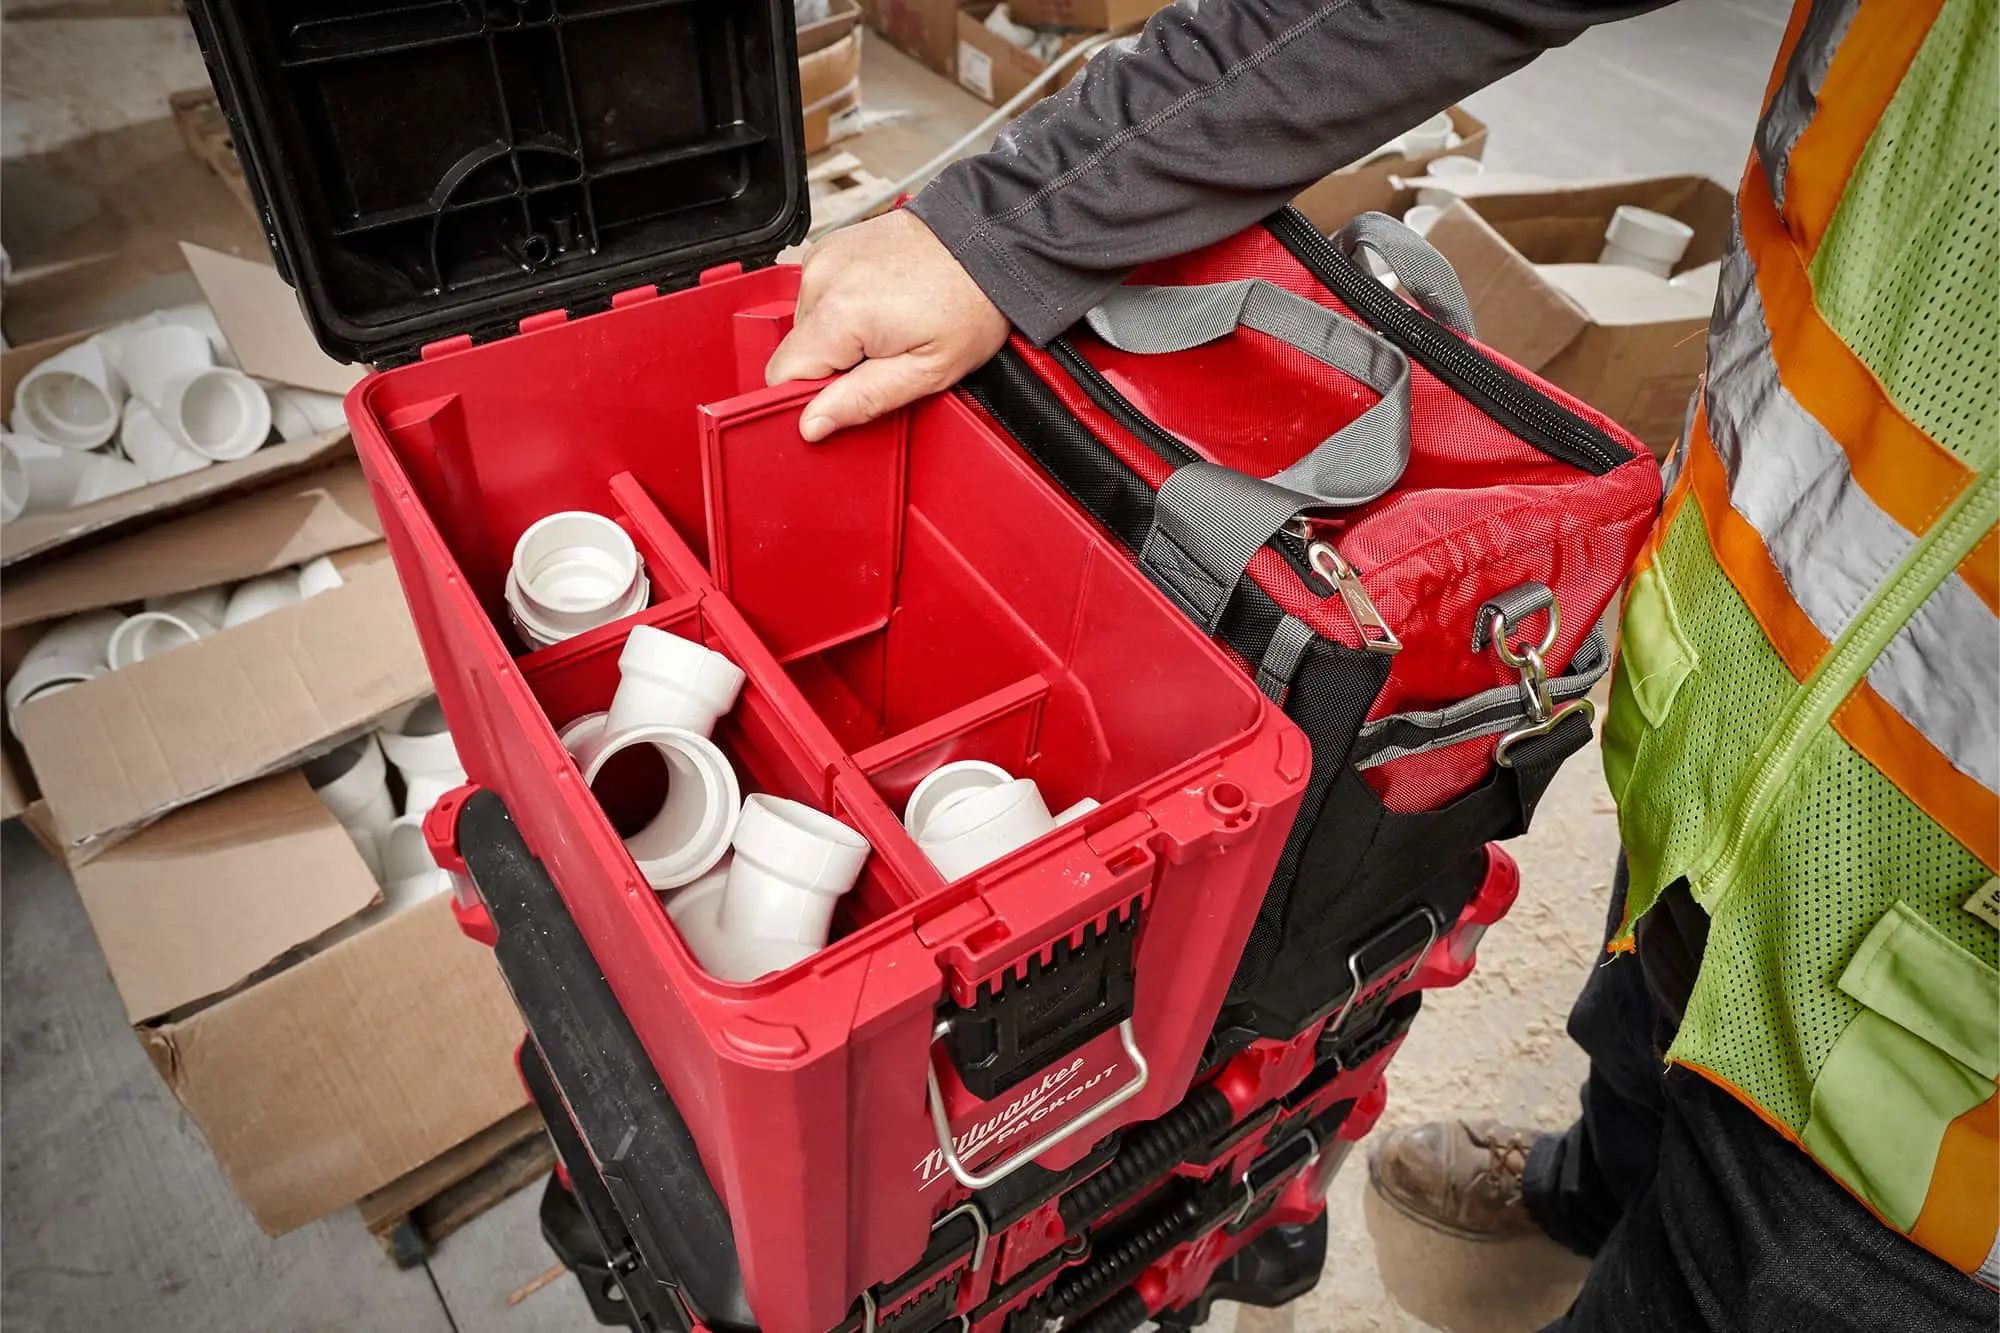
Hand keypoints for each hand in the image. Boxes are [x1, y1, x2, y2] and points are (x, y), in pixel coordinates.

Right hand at [765, 210, 1009, 440]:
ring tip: (887, 328)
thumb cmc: (970, 302)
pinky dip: (842, 311)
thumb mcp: (927, 372)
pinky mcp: (830, 248)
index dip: (812, 396)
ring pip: (806, 326)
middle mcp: (822, 277)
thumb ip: (863, 401)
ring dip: (839, 338)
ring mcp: (824, 257)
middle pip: (797, 350)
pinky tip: (879, 306)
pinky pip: (818, 298)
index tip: (849, 394)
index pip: (783, 374)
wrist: (986, 245)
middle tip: (884, 358)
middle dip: (833, 367)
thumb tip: (812, 424)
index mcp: (839, 312)